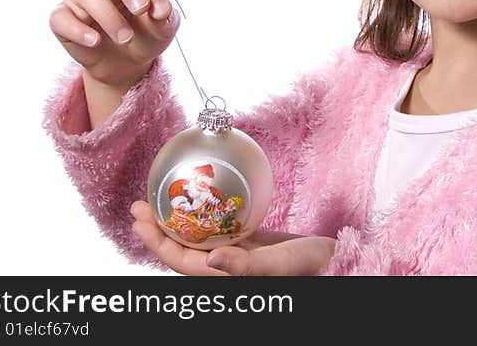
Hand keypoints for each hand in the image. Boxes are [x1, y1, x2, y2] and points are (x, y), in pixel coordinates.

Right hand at [49, 0, 179, 88]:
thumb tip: (157, 11)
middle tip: (141, 10)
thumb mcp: (163, 28)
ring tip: (126, 38)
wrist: (128, 64)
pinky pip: (60, 17)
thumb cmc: (146, 36)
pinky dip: (78, 30)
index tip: (161, 12)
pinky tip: (95, 41)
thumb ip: (164, 16)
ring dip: (110, 17)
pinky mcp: (63, 19)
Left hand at [130, 201, 336, 275]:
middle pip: (184, 248)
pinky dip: (207, 214)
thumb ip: (244, 266)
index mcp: (226, 278)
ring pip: (200, 237)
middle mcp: (227, 267)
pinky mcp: (252, 242)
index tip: (139, 220)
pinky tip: (204, 197)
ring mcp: (239, 254)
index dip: (158, 242)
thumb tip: (208, 260)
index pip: (182, 261)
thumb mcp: (279, 266)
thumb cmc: (311, 268)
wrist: (337, 263)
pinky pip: (222, 226)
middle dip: (159, 228)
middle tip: (140, 203)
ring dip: (179, 220)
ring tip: (163, 198)